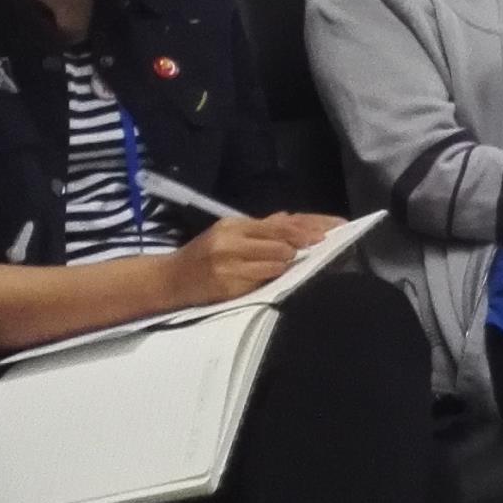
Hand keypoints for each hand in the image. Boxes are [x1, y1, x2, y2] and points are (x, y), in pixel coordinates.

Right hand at [159, 214, 328, 306]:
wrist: (170, 279)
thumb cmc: (204, 256)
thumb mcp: (229, 234)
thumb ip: (261, 229)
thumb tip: (292, 218)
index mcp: (234, 225)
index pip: (280, 223)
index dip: (309, 226)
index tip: (331, 230)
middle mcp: (232, 240)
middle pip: (283, 240)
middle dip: (303, 244)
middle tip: (319, 246)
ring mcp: (229, 263)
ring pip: (277, 260)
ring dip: (288, 263)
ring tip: (288, 263)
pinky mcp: (228, 284)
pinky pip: (264, 278)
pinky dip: (275, 276)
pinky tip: (276, 275)